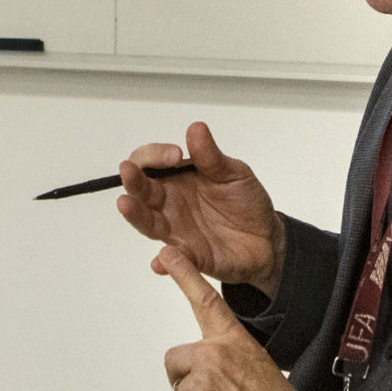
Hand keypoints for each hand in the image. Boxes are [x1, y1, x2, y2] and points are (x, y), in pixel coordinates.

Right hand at [118, 122, 284, 297]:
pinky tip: (159, 260)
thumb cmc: (245, 201)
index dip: (154, 156)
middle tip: (129, 171)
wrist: (266, 237)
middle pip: (140, 190)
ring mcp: (175, 229)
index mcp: (177, 178)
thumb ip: (211, 156)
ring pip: (147, 222)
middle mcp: (169, 202)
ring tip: (125, 204)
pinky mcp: (188, 255)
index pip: (150, 162)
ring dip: (135, 213)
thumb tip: (196, 128)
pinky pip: (171, 260)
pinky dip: (162, 261)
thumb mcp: (233, 173)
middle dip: (132, 180)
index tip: (175, 155)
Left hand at [156, 247, 293, 390]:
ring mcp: (201, 383)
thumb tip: (209, 374)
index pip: (205, 301)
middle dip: (185, 380)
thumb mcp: (256, 367)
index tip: (168, 255)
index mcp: (233, 341)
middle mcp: (214, 355)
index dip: (184, 275)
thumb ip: (228, 362)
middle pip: (175, 360)